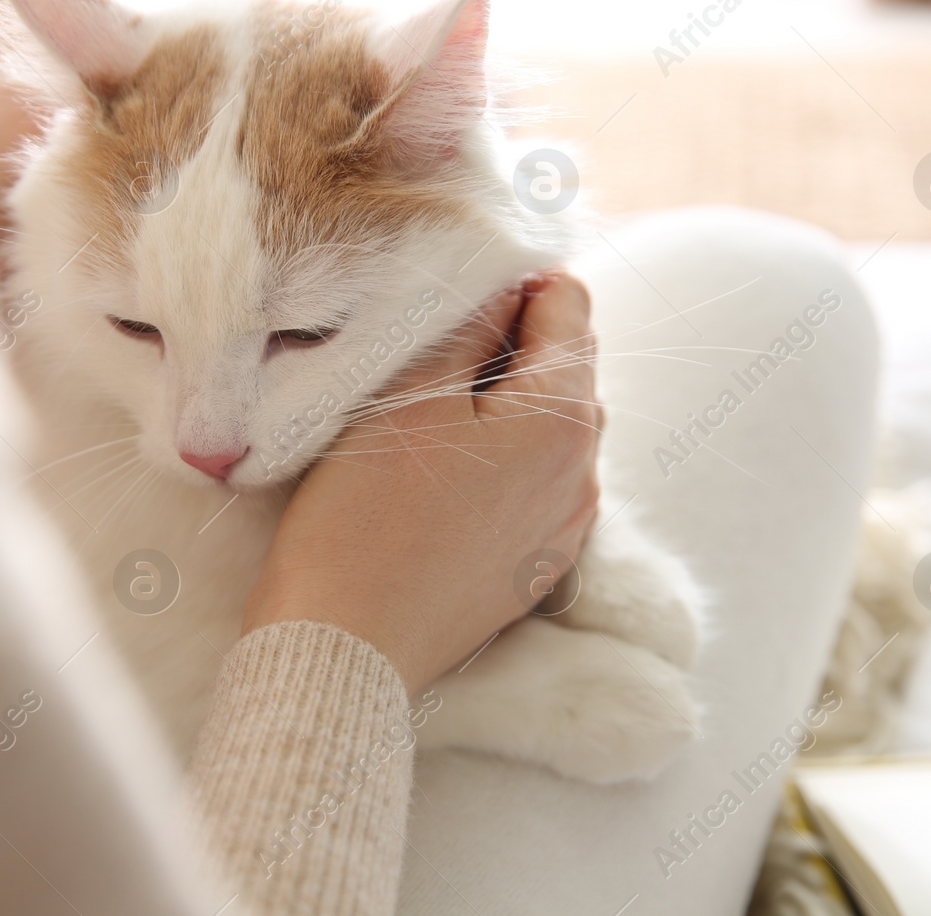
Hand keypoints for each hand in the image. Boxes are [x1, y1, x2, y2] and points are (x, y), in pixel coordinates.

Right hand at [242, 273, 601, 692]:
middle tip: (428, 350)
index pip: (569, 306)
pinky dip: (502, 458)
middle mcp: (584, 473)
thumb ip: (467, 326)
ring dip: (504, 401)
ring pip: (550, 428)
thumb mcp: (408, 397)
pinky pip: (536, 484)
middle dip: (510, 341)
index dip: (514, 282)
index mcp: (562, 418)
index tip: (453, 293)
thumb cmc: (365, 517)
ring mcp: (565, 527)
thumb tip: (503, 284)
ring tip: (429, 412)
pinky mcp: (535, 567)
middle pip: (566, 368)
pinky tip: (442, 474)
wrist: (346, 647)